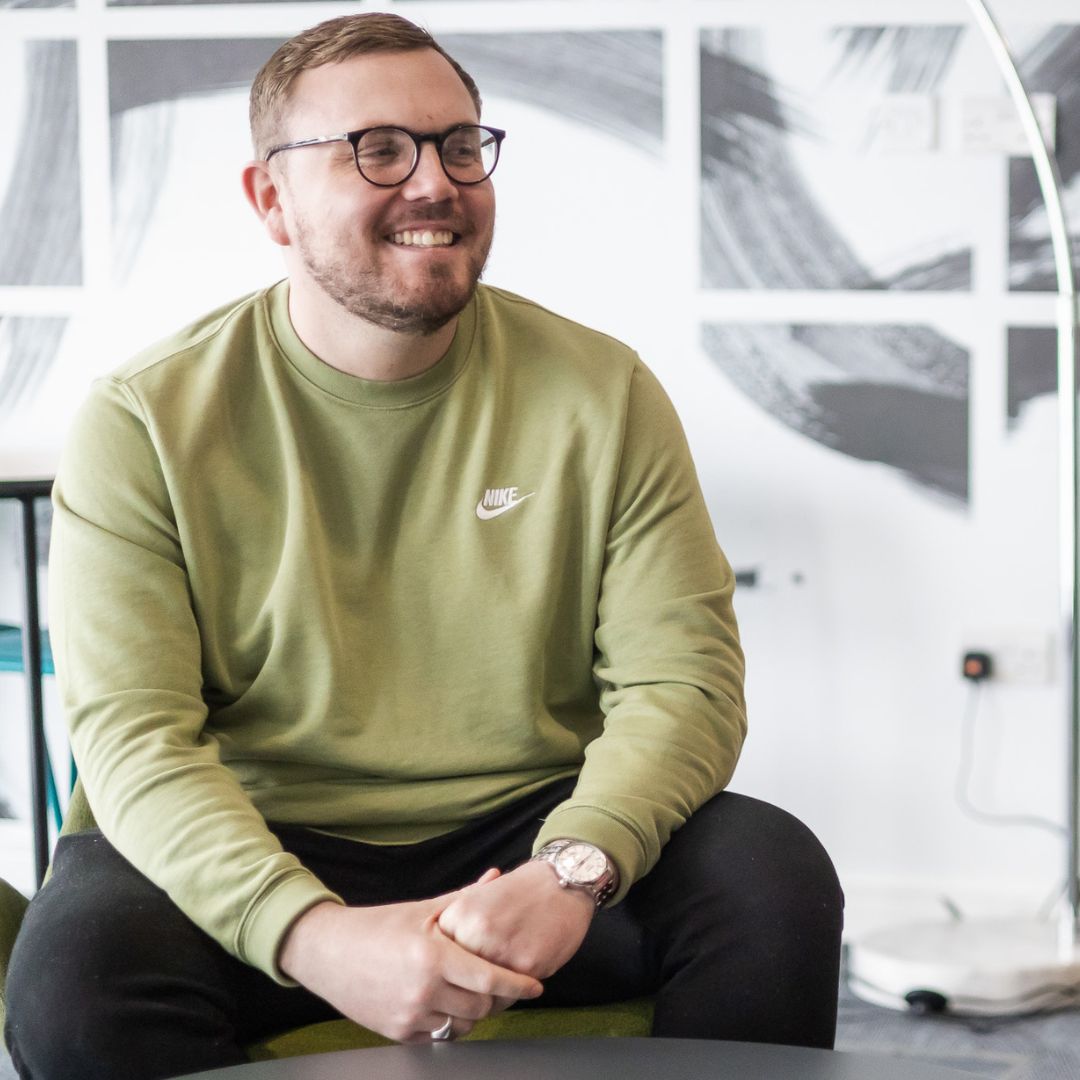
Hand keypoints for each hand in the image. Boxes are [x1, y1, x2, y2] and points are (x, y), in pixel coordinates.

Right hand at [278, 886, 543, 1043]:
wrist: (328, 952)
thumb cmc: (378, 926)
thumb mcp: (424, 910)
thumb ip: (465, 898)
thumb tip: (496, 877)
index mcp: (434, 956)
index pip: (490, 979)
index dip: (519, 984)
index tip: (536, 985)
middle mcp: (423, 990)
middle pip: (481, 1007)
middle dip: (495, 998)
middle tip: (499, 984)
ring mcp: (409, 1015)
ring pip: (462, 1026)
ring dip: (472, 1012)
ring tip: (470, 992)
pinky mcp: (397, 1032)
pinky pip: (437, 1035)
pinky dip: (447, 1021)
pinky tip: (444, 1001)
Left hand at [437, 860, 595, 982]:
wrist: (562, 881)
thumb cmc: (521, 890)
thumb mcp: (479, 899)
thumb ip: (459, 928)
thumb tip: (443, 965)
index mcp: (459, 916)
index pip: (441, 961)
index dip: (451, 971)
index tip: (460, 973)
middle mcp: (475, 933)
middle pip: (460, 980)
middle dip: (469, 988)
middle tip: (480, 986)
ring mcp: (500, 951)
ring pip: (484, 994)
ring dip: (491, 994)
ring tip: (501, 982)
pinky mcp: (526, 966)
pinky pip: (511, 994)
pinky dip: (513, 992)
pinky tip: (520, 976)